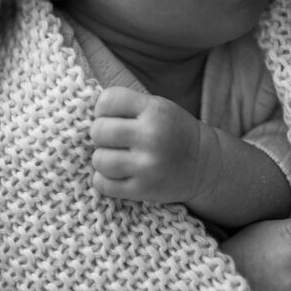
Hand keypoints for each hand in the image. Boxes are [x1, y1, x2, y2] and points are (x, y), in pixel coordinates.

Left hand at [90, 86, 202, 202]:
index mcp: (154, 110)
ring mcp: (147, 165)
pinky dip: (104, 180)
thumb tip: (86, 115)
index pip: (107, 100)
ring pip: (99, 159)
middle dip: (101, 135)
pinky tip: (118, 175)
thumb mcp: (158, 107)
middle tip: (115, 140)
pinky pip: (103, 184)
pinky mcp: (143, 190)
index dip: (103, 109)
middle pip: (98, 130)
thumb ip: (127, 106)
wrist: (204, 166)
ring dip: (103, 159)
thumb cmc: (173, 132)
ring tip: (118, 158)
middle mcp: (151, 136)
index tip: (112, 117)